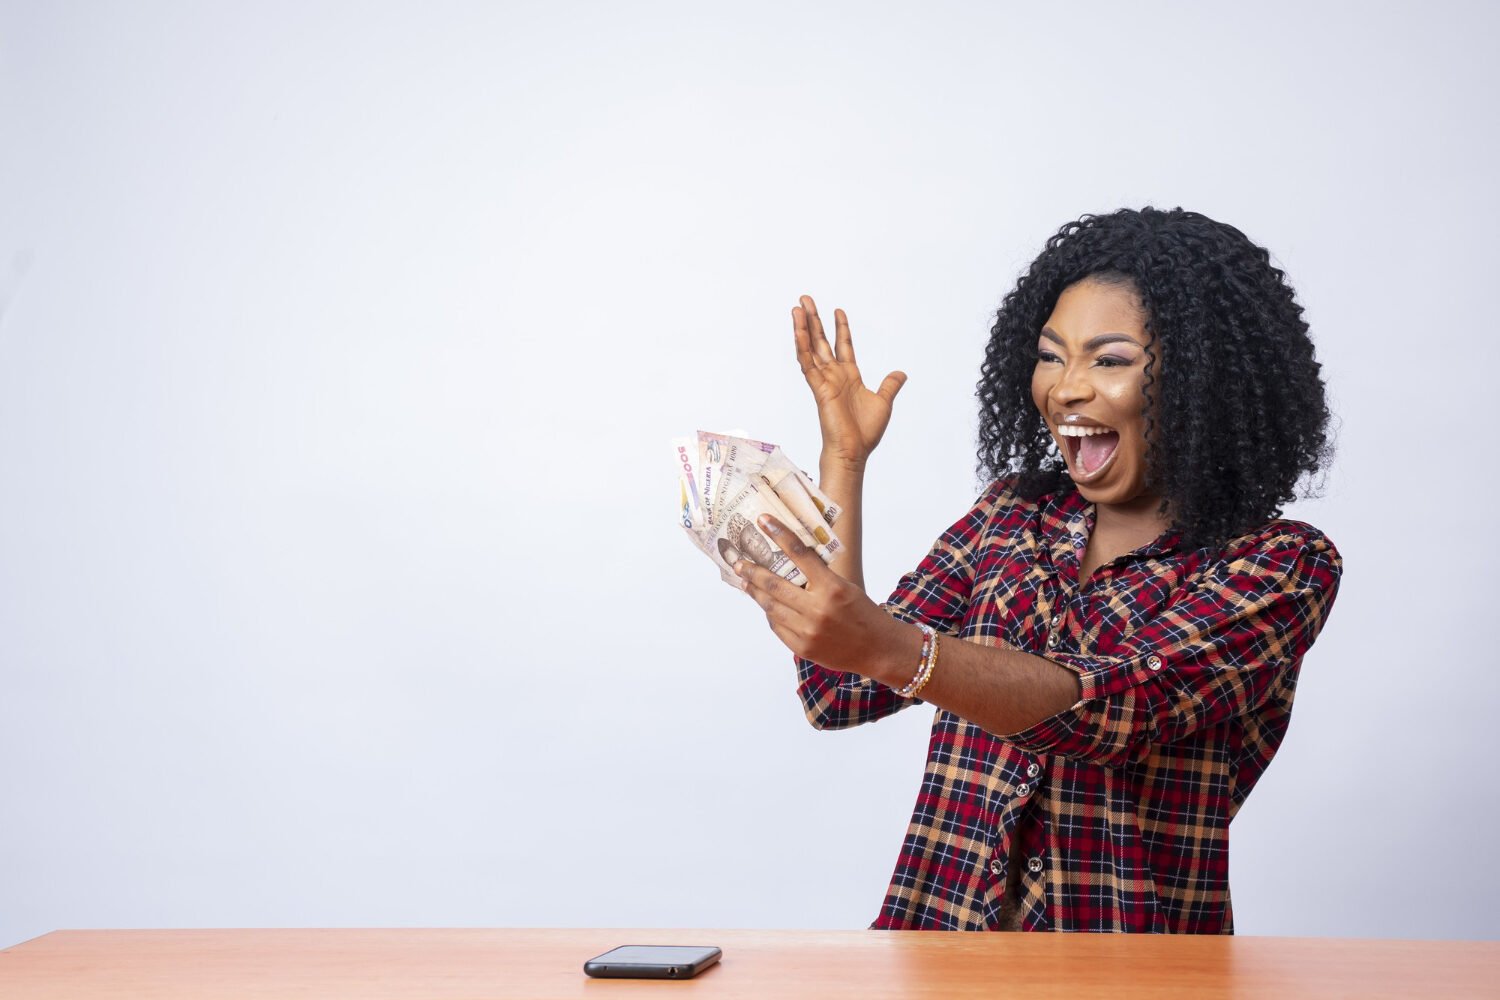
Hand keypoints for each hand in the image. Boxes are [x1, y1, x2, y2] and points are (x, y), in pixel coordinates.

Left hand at [734, 514, 915, 679]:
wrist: (877, 649)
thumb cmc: (862, 613)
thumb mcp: (846, 587)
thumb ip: (819, 576)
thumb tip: (789, 562)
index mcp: (832, 587)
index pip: (800, 554)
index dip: (780, 534)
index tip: (763, 521)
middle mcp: (818, 609)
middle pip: (775, 585)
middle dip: (752, 571)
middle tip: (738, 562)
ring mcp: (808, 631)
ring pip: (771, 607)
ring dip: (756, 592)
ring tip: (746, 582)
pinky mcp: (802, 647)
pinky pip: (777, 626)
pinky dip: (770, 613)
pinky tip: (765, 605)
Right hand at [794, 295, 906, 470]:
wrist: (854, 450)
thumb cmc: (866, 432)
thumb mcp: (884, 402)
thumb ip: (890, 385)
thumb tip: (901, 373)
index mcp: (849, 376)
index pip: (843, 346)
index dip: (841, 328)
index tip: (838, 310)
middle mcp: (834, 375)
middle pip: (821, 341)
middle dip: (814, 320)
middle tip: (806, 299)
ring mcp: (824, 380)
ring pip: (810, 348)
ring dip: (803, 328)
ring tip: (797, 307)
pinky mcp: (818, 388)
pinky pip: (807, 363)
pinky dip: (801, 346)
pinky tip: (797, 330)